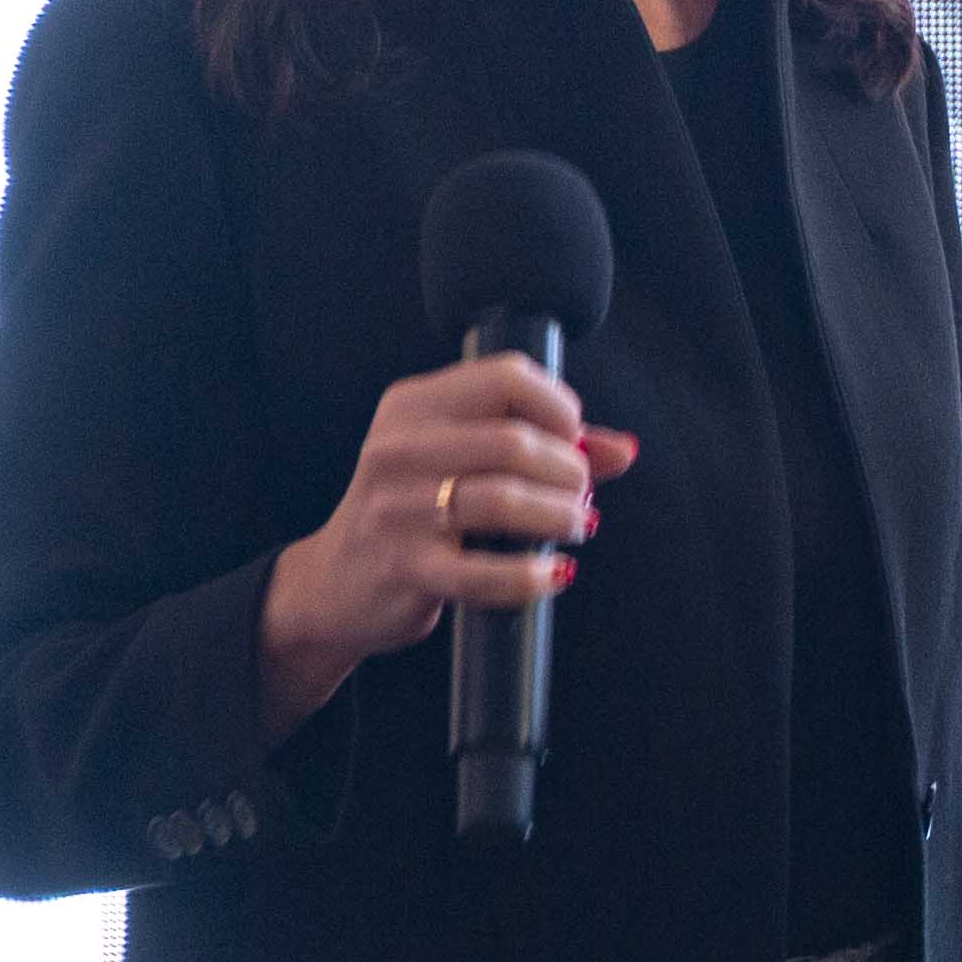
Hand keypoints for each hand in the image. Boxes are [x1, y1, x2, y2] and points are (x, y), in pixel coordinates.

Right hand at [259, 355, 637, 740]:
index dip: (561, 408)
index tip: (575, 442)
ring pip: (504, 500)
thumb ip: (546, 447)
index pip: (508, 378)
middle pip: (514, 441)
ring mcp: (397, 508)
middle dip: (568, 472)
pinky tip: (554, 573)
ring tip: (574, 527)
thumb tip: (624, 449)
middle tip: (579, 497)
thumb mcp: (464, 461)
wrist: (337, 584)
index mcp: (413, 406)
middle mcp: (398, 448)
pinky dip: (533, 575)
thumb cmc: (416, 512)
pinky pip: (485, 572)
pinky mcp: (404, 566)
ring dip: (560, 517)